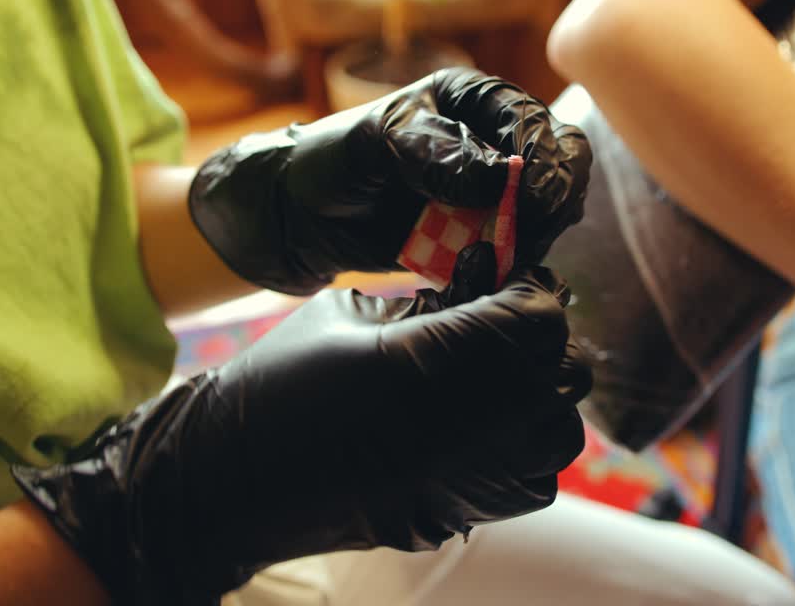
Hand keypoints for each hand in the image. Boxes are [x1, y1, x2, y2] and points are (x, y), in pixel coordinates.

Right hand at [12, 248, 589, 605]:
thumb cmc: (279, 381)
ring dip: (536, 394)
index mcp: (441, 358)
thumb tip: (482, 285)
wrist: (231, 480)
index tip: (503, 280)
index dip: (528, 289)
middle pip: (563, 367)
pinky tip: (476, 425)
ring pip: (560, 427)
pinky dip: (520, 444)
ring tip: (488, 376)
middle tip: (493, 323)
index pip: (542, 313)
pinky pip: (535, 474)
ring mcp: (477, 479)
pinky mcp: (469, 514)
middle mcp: (476, 424)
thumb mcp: (351, 309)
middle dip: (534, 338)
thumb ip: (428, 297)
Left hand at [188, 67, 591, 293]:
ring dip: (532, 237)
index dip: (543, 161)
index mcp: (475, 101)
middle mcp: (494, 140)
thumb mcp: (375, 142)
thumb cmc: (332, 159)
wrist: (301, 216)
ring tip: (496, 255)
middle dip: (551, 200)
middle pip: (561, 165)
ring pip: (548, 213)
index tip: (530, 201)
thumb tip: (498, 175)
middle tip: (524, 233)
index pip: (536, 124)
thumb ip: (434, 152)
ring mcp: (493, 191)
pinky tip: (484, 270)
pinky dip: (511, 262)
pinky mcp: (482, 234)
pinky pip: (518, 249)